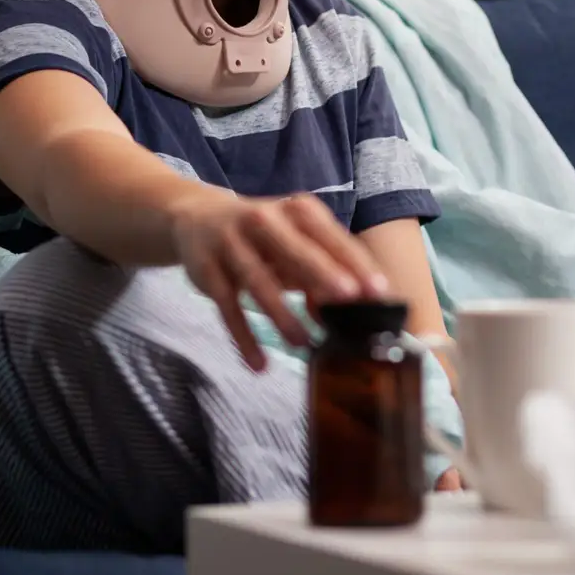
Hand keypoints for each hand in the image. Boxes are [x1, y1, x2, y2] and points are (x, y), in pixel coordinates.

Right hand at [170, 190, 390, 369]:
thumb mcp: (294, 243)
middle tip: (348, 298)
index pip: (329, 236)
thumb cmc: (263, 236)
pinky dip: (243, 337)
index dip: (354, 262)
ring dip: (281, 313)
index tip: (377, 290)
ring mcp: (231, 243)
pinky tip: (259, 363)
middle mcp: (262, 220)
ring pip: (258, 281)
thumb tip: (346, 313)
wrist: (197, 218)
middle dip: (322, 272)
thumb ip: (321, 274)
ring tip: (303, 343)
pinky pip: (227, 307)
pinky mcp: (207, 269)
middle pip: (294, 249)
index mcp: (294, 211)